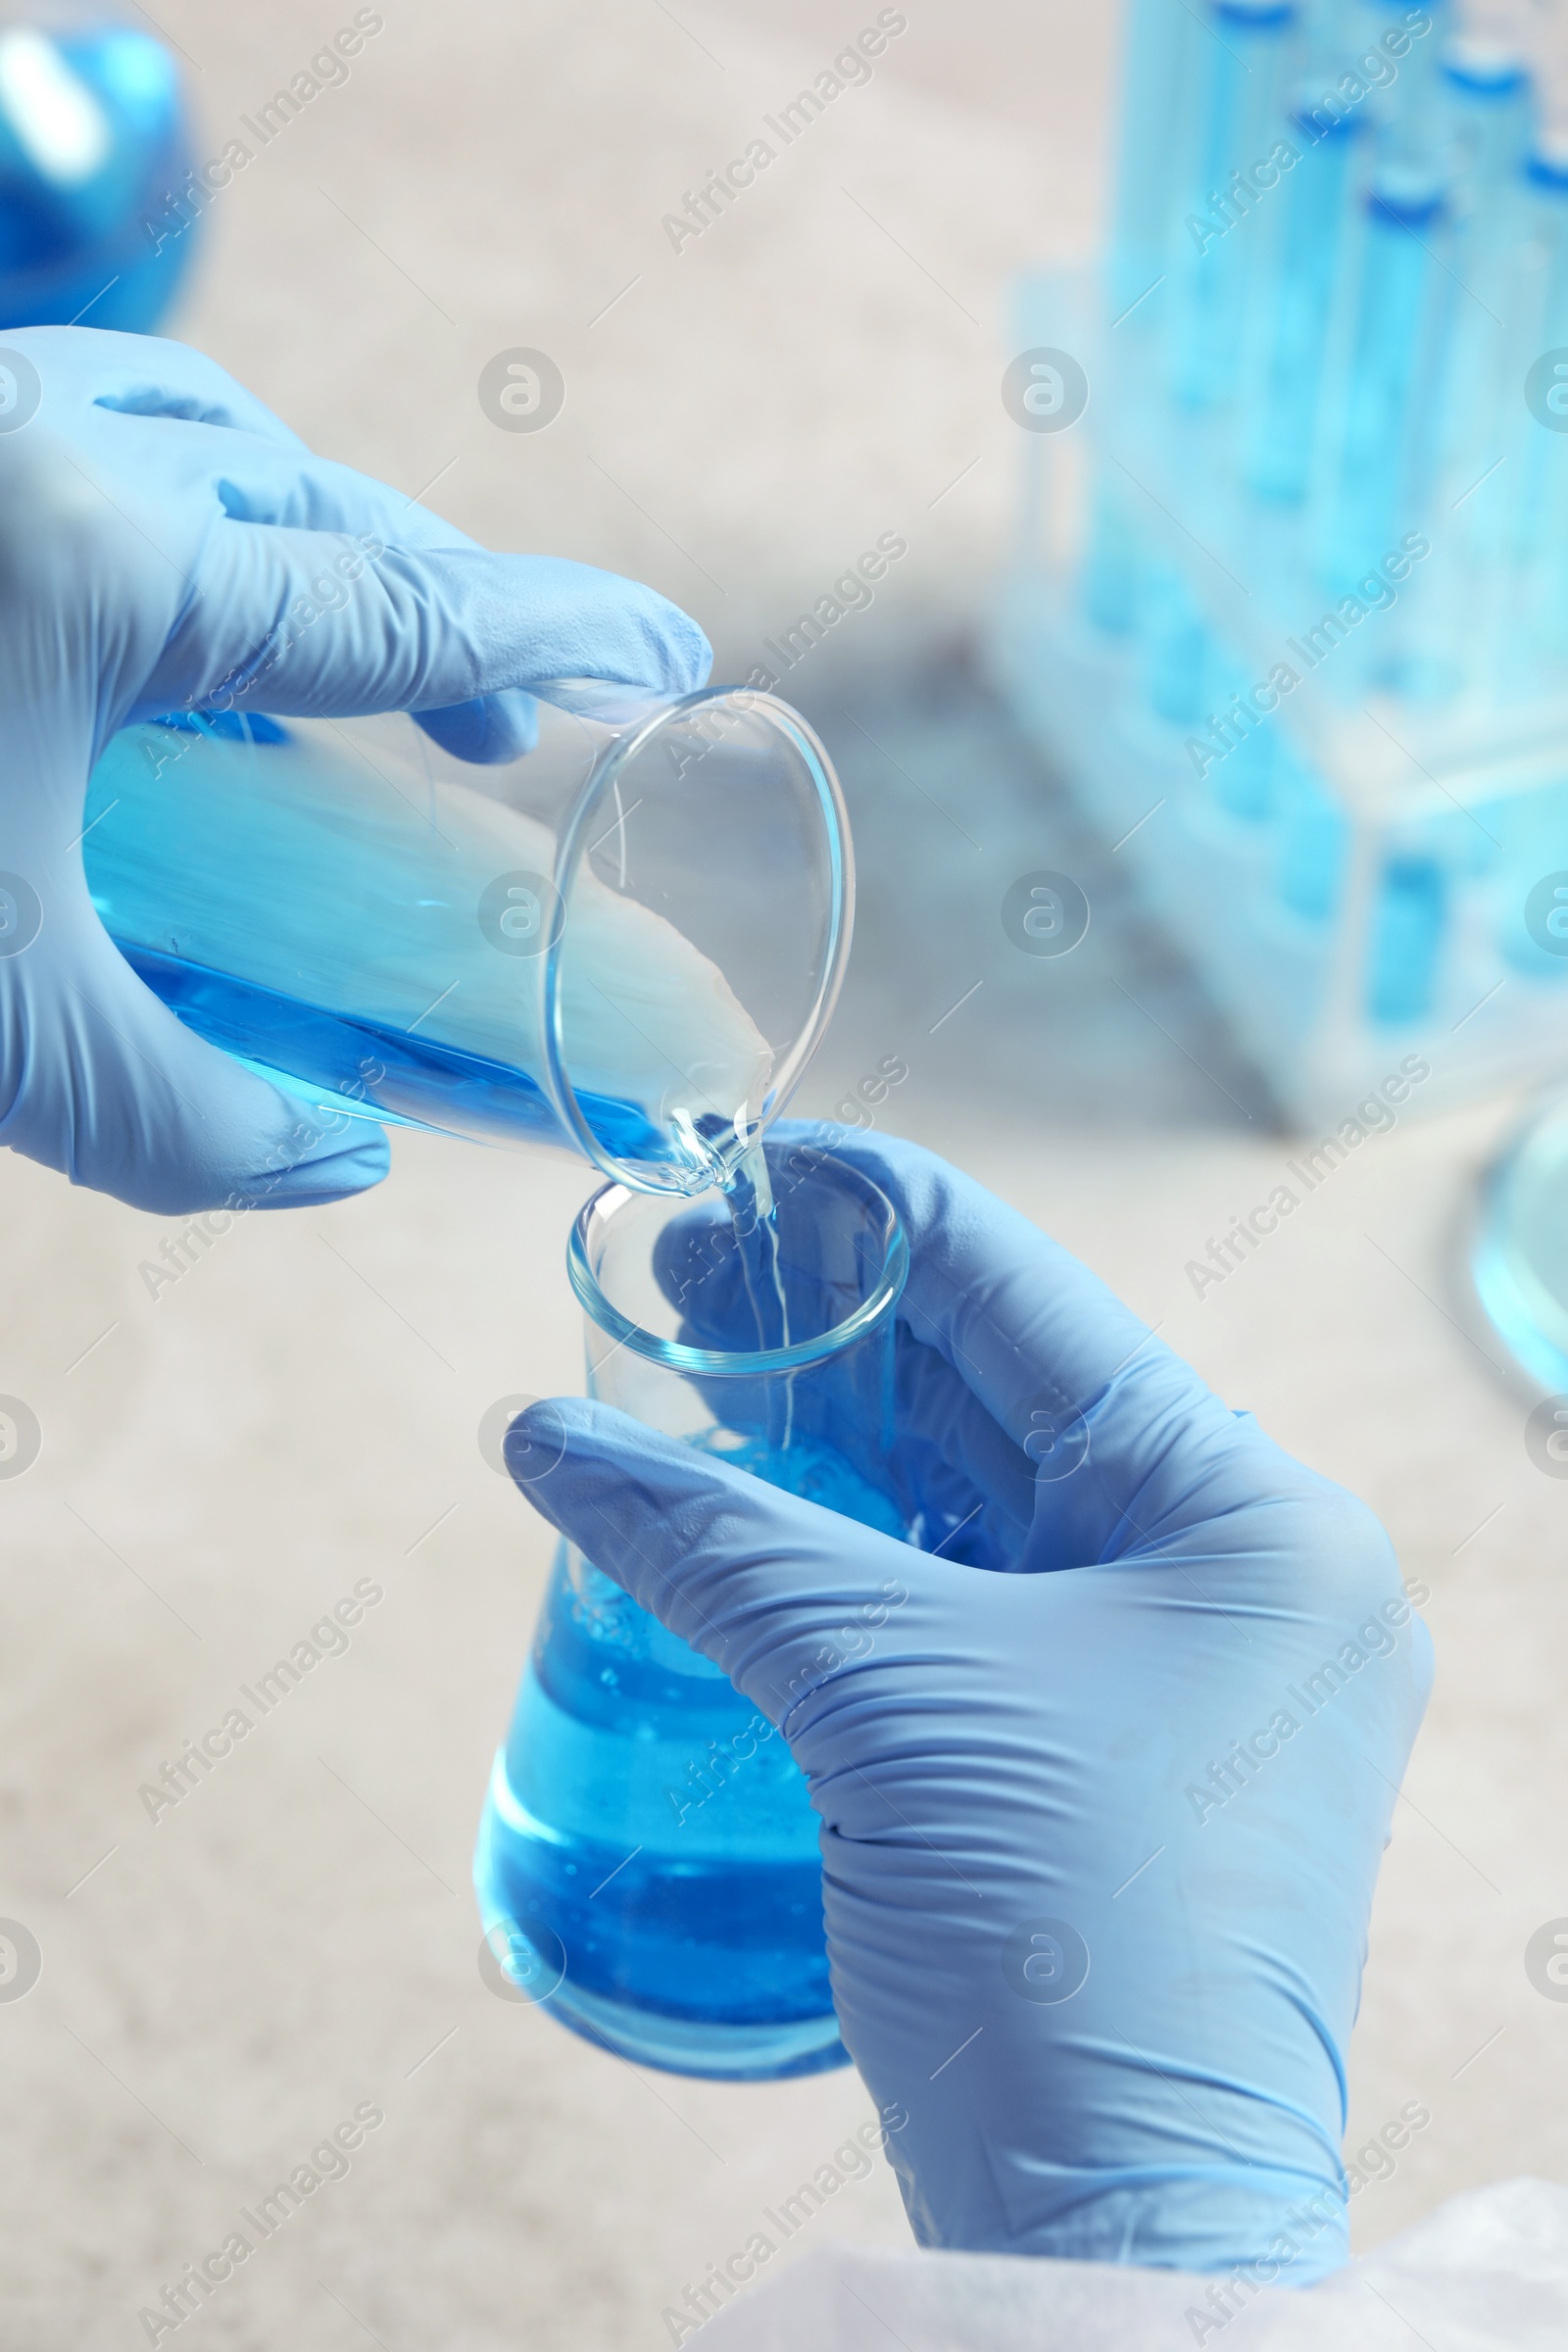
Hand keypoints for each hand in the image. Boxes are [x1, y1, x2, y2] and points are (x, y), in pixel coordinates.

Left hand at [0, 328, 709, 1212]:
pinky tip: (154, 653)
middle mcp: (27, 447)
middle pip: (307, 496)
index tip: (669, 648)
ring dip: (294, 547)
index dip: (554, 639)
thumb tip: (342, 1157)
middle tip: (497, 731)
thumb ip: (189, 1124)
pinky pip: (69, 443)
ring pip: (183, 435)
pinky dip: (160, 528)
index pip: (397, 608)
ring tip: (334, 689)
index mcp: (97, 566)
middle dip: (430, 603)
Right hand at [509, 1133, 1431, 2283]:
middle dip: (835, 1331)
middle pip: (1002, 1396)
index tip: (750, 1157)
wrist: (1111, 2227)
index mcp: (1248, 1516)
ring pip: (979, 1502)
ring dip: (836, 1442)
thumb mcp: (880, 1692)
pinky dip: (862, 1555)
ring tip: (692, 1370)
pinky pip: (974, 1606)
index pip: (1034, 1303)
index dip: (879, 1214)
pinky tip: (752, 1513)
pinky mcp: (1112, 1756)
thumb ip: (710, 1536)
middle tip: (680, 1271)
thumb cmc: (1058, 1938)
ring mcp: (1185, 1673)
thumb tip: (539, 1435)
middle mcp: (1239, 1575)